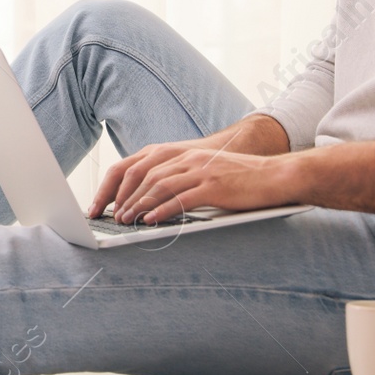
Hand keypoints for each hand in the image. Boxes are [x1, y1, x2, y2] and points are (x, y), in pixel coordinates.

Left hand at [87, 141, 288, 223]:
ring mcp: (199, 170)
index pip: (133, 165)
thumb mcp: (200, 172)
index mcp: (178, 153)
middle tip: (110, 216)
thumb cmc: (236, 179)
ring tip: (126, 221)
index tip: (100, 204)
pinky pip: (182, 197)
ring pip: (158, 185)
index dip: (112, 185)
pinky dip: (163, 209)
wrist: (274, 175)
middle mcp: (185, 157)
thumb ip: (174, 180)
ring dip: (138, 204)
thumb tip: (144, 202)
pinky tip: (152, 220)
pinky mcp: (213, 186)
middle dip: (121, 197)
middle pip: (141, 174)